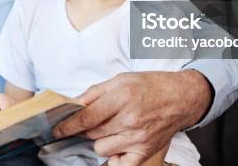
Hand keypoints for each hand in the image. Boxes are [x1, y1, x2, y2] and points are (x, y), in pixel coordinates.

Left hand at [53, 70, 211, 165]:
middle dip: (85, 129)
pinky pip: (119, 164)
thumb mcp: (120, 79)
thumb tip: (73, 105)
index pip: (86, 118)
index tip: (56, 130)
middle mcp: (130, 119)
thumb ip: (94, 93)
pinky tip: (116, 146)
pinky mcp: (145, 151)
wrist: (180, 97)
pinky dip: (114, 157)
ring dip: (100, 140)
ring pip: (102, 149)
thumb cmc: (150, 86)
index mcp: (121, 97)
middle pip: (92, 133)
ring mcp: (138, 138)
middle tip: (90, 123)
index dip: (67, 126)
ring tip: (110, 129)